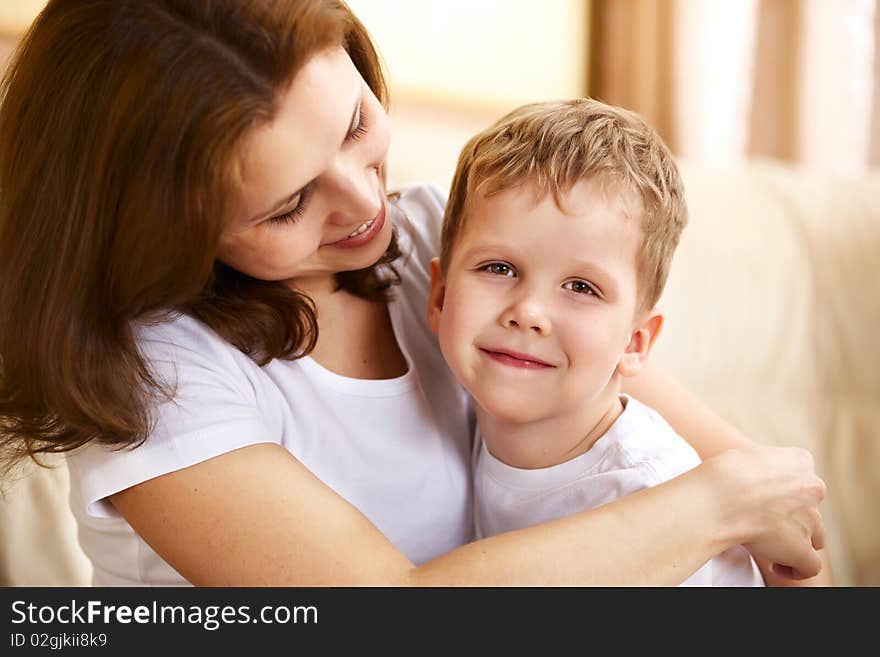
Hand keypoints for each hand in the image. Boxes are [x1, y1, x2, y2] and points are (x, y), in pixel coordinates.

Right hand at [709, 445, 826, 578]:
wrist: (722, 495)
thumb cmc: (725, 472)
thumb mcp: (748, 454)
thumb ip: (763, 465)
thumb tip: (755, 477)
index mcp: (800, 461)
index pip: (802, 479)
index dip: (785, 492)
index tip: (764, 498)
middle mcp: (813, 488)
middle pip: (811, 508)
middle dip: (792, 517)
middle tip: (764, 521)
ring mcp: (811, 519)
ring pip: (815, 536)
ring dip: (795, 541)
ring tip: (769, 545)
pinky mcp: (802, 547)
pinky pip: (810, 565)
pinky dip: (795, 568)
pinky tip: (777, 566)